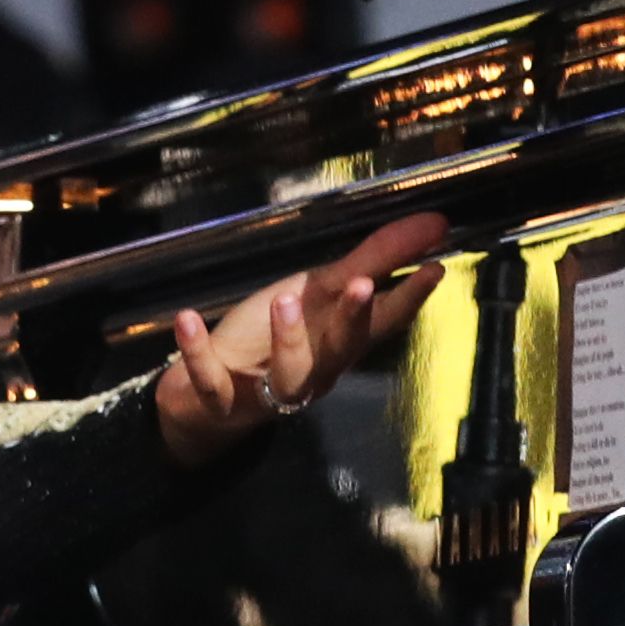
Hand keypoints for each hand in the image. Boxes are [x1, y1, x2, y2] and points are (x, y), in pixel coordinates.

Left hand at [153, 212, 452, 456]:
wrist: (205, 398)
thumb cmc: (268, 339)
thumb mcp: (315, 291)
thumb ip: (373, 258)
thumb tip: (434, 224)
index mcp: (338, 343)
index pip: (383, 322)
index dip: (410, 297)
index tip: (435, 267)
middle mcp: (314, 372)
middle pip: (342, 351)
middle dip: (354, 319)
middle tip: (364, 285)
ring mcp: (268, 391)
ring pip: (289, 375)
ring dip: (289, 340)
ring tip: (284, 300)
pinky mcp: (221, 401)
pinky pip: (212, 383)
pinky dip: (197, 353)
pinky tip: (188, 318)